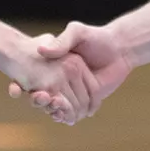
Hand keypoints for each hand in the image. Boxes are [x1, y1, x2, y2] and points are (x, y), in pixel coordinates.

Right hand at [8, 22, 133, 120]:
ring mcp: (75, 90)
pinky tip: (66, 117)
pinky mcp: (88, 99)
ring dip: (54, 111)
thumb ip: (62, 41)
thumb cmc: (97, 37)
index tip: (27, 91)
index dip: (29, 88)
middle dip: (41, 103)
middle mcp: (63, 79)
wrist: (122, 48)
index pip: (38, 80)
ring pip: (58, 107)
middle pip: (46, 97)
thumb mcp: (78, 32)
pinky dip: (69, 116)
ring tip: (55, 111)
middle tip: (43, 101)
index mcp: (56, 65)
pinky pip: (75, 112)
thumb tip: (41, 50)